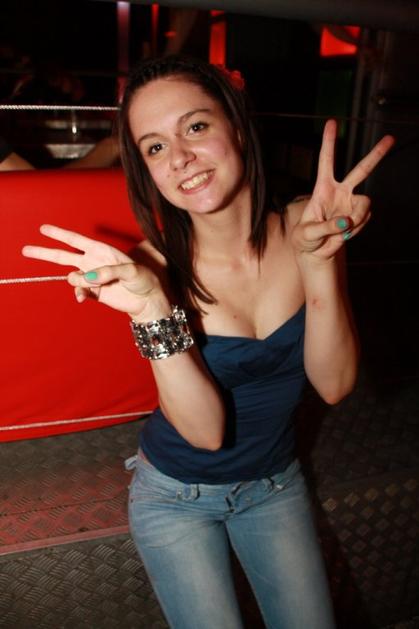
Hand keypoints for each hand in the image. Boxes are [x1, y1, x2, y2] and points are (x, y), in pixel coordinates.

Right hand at [22, 224, 164, 317]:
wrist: (147, 300)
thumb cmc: (143, 279)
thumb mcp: (131, 271)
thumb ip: (108, 272)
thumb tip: (86, 277)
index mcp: (101, 251)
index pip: (75, 240)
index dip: (59, 234)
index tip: (43, 229)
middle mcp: (93, 262)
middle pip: (63, 256)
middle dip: (45, 252)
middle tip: (26, 250)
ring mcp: (92, 278)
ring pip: (71, 276)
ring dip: (76, 280)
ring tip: (90, 284)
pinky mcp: (94, 293)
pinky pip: (79, 291)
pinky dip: (79, 293)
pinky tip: (83, 297)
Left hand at [292, 119, 393, 260]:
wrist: (315, 252)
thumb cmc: (304, 239)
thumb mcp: (307, 233)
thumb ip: (326, 226)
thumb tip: (346, 221)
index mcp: (322, 188)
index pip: (326, 161)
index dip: (329, 142)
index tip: (332, 122)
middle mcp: (340, 192)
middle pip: (361, 170)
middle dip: (376, 154)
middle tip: (391, 138)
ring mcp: (351, 204)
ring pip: (366, 203)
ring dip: (357, 218)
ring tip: (342, 230)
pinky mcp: (359, 216)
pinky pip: (364, 219)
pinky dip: (356, 229)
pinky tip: (345, 234)